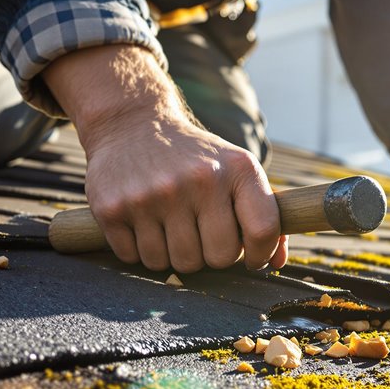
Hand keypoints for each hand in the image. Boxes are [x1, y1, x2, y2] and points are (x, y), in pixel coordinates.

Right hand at [43, 45, 286, 272]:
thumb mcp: (236, 170)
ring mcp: (153, 195)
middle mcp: (197, 180)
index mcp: (237, 169)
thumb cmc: (195, 158)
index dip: (260, 254)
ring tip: (171, 224)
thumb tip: (276, 263)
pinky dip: (141, 250)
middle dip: (212, 255)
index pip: (262, 230)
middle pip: (218, 258)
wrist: (131, 124)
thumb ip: (264, 214)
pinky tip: (144, 222)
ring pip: (176, 264)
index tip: (251, 257)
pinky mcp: (113, 208)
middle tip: (201, 234)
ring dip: (174, 254)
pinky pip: (137, 259)